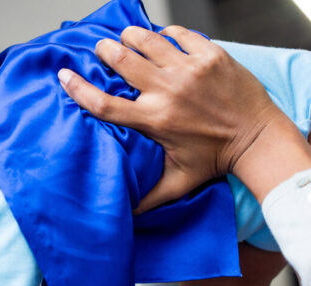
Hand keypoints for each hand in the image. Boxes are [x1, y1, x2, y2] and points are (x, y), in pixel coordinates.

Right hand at [58, 25, 284, 212]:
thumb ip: (148, 197)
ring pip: (149, 41)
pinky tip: (163, 39)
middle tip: (101, 49)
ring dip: (132, 36)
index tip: (64, 75)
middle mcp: (168, 91)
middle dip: (107, 51)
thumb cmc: (216, 160)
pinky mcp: (211, 56)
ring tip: (125, 37)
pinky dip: (167, 34)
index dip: (79, 89)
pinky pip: (180, 35)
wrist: (258, 138)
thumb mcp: (178, 182)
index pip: (105, 104)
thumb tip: (125, 215)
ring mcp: (191, 70)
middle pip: (123, 61)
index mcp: (154, 120)